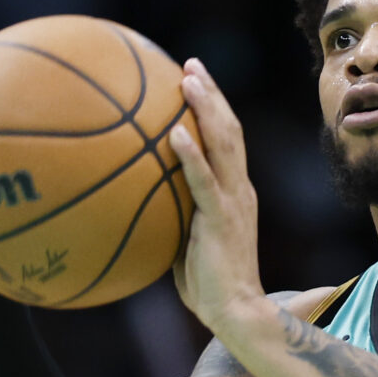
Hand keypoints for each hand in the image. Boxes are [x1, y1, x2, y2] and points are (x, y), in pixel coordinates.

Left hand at [166, 58, 264, 326]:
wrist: (235, 312)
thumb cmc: (207, 285)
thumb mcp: (186, 242)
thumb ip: (172, 217)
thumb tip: (138, 203)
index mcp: (234, 192)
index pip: (228, 140)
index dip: (214, 107)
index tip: (194, 79)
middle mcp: (239, 189)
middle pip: (230, 129)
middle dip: (211, 93)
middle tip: (191, 64)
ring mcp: (233, 201)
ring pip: (224, 143)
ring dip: (206, 108)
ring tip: (188, 79)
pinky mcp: (221, 219)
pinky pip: (203, 180)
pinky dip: (190, 153)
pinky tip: (174, 132)